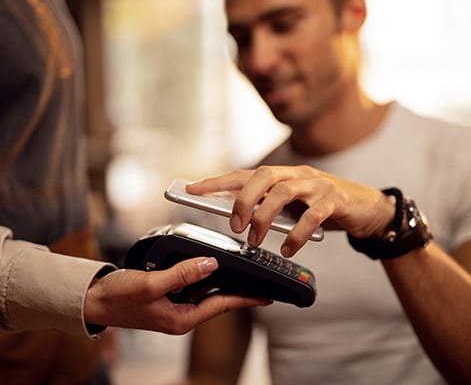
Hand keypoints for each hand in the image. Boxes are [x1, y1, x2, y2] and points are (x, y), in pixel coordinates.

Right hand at [84, 257, 269, 334]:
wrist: (92, 299)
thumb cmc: (116, 298)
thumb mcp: (151, 284)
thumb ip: (183, 274)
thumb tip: (211, 264)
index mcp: (181, 319)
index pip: (222, 306)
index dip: (245, 299)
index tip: (265, 296)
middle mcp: (181, 315)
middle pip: (217, 299)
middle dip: (238, 289)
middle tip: (259, 280)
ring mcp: (174, 306)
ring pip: (205, 291)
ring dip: (220, 280)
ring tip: (242, 271)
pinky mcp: (166, 296)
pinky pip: (191, 285)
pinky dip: (201, 275)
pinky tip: (210, 265)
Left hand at [186, 165, 395, 255]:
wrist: (369, 209)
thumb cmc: (326, 208)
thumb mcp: (296, 208)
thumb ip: (273, 209)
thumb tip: (240, 219)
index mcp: (286, 175)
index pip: (246, 173)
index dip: (218, 181)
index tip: (191, 189)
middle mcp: (300, 174)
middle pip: (264, 176)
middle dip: (243, 199)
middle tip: (234, 226)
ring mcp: (319, 185)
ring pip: (284, 192)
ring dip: (264, 217)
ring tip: (255, 240)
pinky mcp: (336, 199)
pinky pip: (312, 215)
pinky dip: (296, 234)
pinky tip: (288, 249)